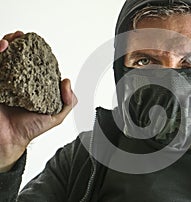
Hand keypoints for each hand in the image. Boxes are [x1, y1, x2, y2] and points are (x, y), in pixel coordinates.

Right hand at [0, 31, 77, 172]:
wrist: (10, 140)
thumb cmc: (30, 128)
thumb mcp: (56, 115)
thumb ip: (68, 101)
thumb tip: (67, 82)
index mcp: (31, 86)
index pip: (30, 63)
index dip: (32, 51)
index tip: (34, 43)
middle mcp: (15, 81)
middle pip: (14, 56)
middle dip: (17, 43)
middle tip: (21, 37)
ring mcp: (2, 82)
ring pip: (2, 58)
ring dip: (5, 45)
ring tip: (12, 39)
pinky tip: (3, 47)